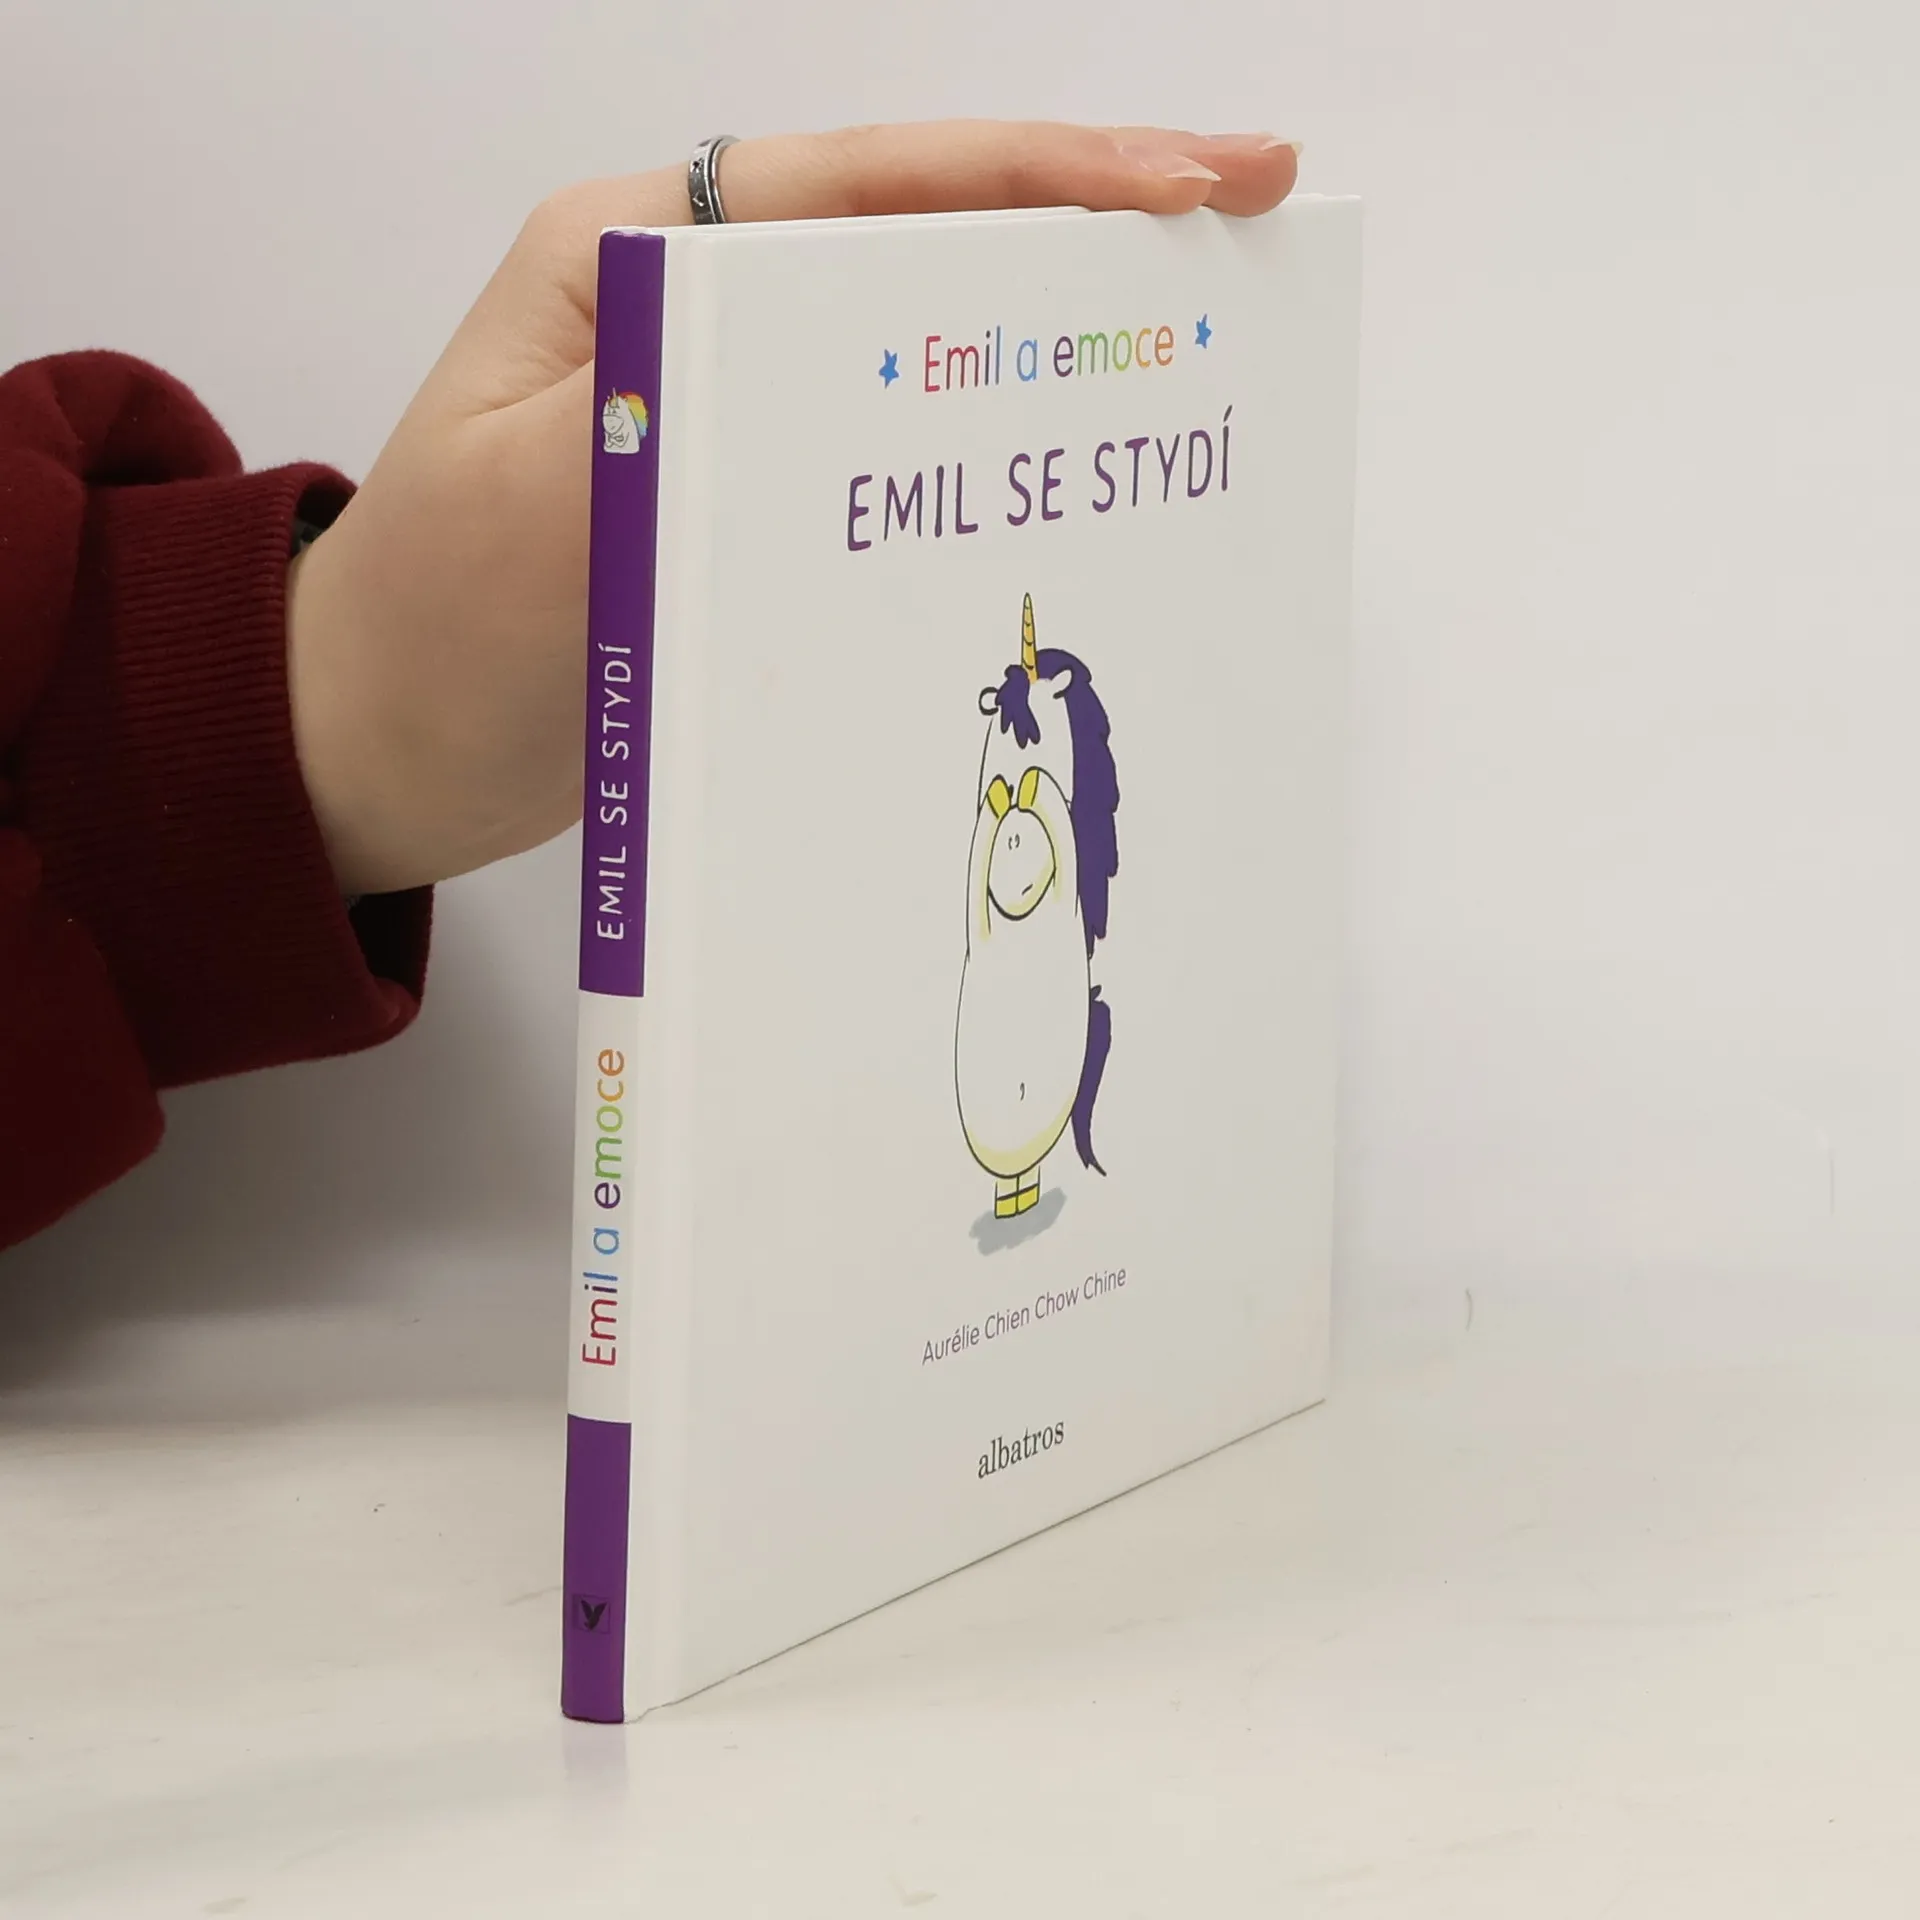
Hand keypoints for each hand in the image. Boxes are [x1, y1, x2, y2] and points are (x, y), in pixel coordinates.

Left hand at [287, 120, 1300, 895]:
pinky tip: (1079, 468)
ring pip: (924, 347)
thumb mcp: (538, 507)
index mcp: (638, 251)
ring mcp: (737, 405)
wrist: (381, 746)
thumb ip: (682, 420)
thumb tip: (846, 374)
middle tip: (1247, 225)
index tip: (1185, 178)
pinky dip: (991, 455)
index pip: (867, 183)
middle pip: (922, 242)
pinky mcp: (759, 499)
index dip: (1040, 175)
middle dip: (1086, 229)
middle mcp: (701, 308)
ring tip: (1202, 341)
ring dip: (1056, 341)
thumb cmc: (430, 624)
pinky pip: (897, 456)